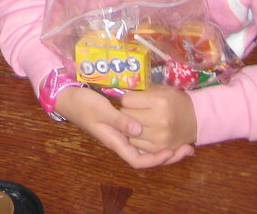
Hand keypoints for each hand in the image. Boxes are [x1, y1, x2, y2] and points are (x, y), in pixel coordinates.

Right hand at [53, 84, 195, 168]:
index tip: (170, 151)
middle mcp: (121, 140)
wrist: (68, 96)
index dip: (155, 160)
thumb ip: (120, 120)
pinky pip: (143, 135)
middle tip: (189, 148)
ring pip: (147, 146)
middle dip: (169, 156)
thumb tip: (139, 130)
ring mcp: (122, 133)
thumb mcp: (101, 109)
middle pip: (147, 156)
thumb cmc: (82, 103)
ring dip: (166, 145)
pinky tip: (167, 129)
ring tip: (184, 141)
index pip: (138, 160)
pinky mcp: (123, 123)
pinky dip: (156, 134)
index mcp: (115, 141)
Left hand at [118, 84, 197, 153]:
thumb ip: (142, 90)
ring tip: (137, 122)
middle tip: (134, 111)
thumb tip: (122, 91)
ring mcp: (160, 136)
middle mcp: (159, 119)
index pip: (126, 100)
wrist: (196, 119)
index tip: (132, 101)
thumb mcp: (161, 89)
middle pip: (126, 116)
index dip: (128, 100)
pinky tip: (142, 132)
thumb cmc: (175, 101)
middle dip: (127, 112)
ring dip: (129, 127)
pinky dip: (136, 138)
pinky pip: (136, 144)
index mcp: (159, 101)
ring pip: (128, 131)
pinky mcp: (159, 148)